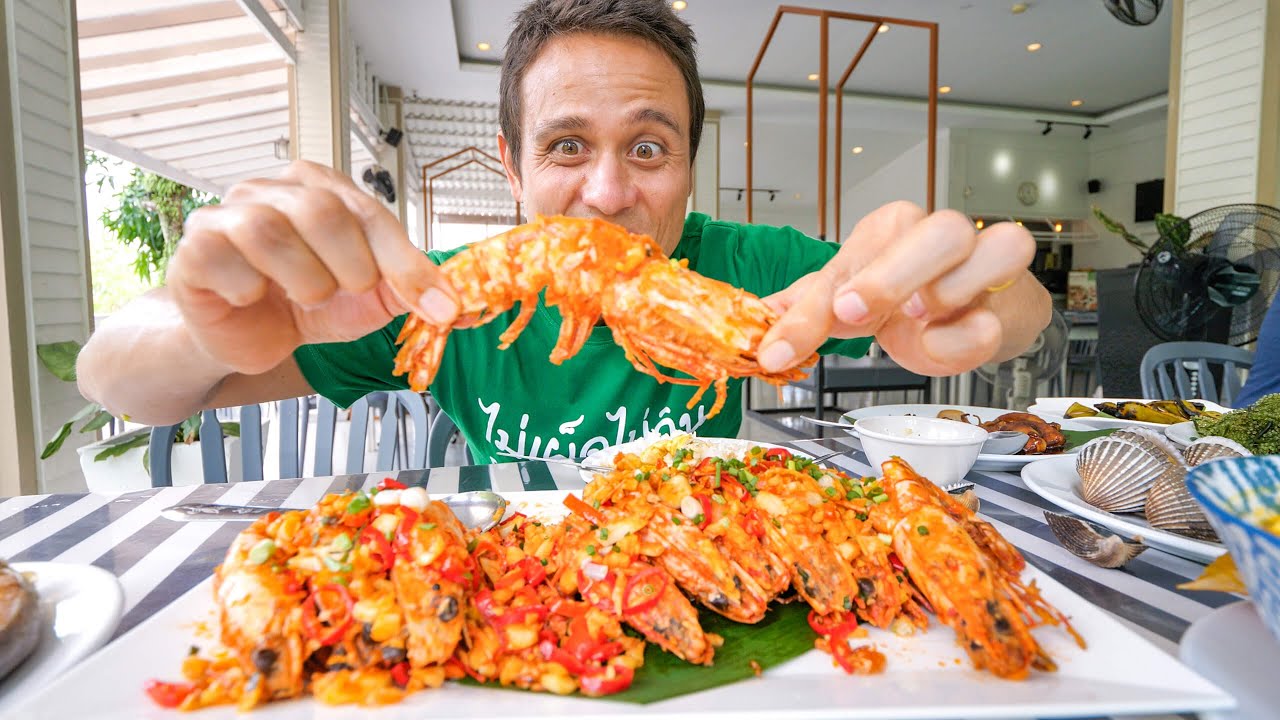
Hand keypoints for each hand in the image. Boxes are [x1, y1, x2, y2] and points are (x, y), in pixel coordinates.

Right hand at [167, 160, 459, 375]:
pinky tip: (255, 299)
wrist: (247, 339)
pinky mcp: (194, 250)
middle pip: (321, 210)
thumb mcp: (369, 297)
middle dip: (349, 267)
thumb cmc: (306, 304)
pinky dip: (252, 290)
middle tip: (346, 292)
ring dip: (303, 279)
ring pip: (269, 230)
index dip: (407, 263)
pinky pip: (226, 261)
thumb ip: (408, 289)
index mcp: (319, 188)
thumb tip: (456, 303)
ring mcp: (226, 215)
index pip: (370, 212)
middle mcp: (271, 190)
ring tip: (305, 297)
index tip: (440, 306)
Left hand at [758, 202, 1041, 376]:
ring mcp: (981, 262)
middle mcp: (936, 236)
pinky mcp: (1010, 297)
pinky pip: (995, 314)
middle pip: (932, 232)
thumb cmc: (912, 296)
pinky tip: (949, 340)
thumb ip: (806, 308)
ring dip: (945, 291)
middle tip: (851, 312)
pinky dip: (970, 334)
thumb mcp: (850, 303)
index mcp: (886, 231)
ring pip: (987, 248)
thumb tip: (760, 316)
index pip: (842, 268)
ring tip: (915, 316)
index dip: (804, 314)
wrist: (978, 310)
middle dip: (888, 274)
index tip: (776, 351)